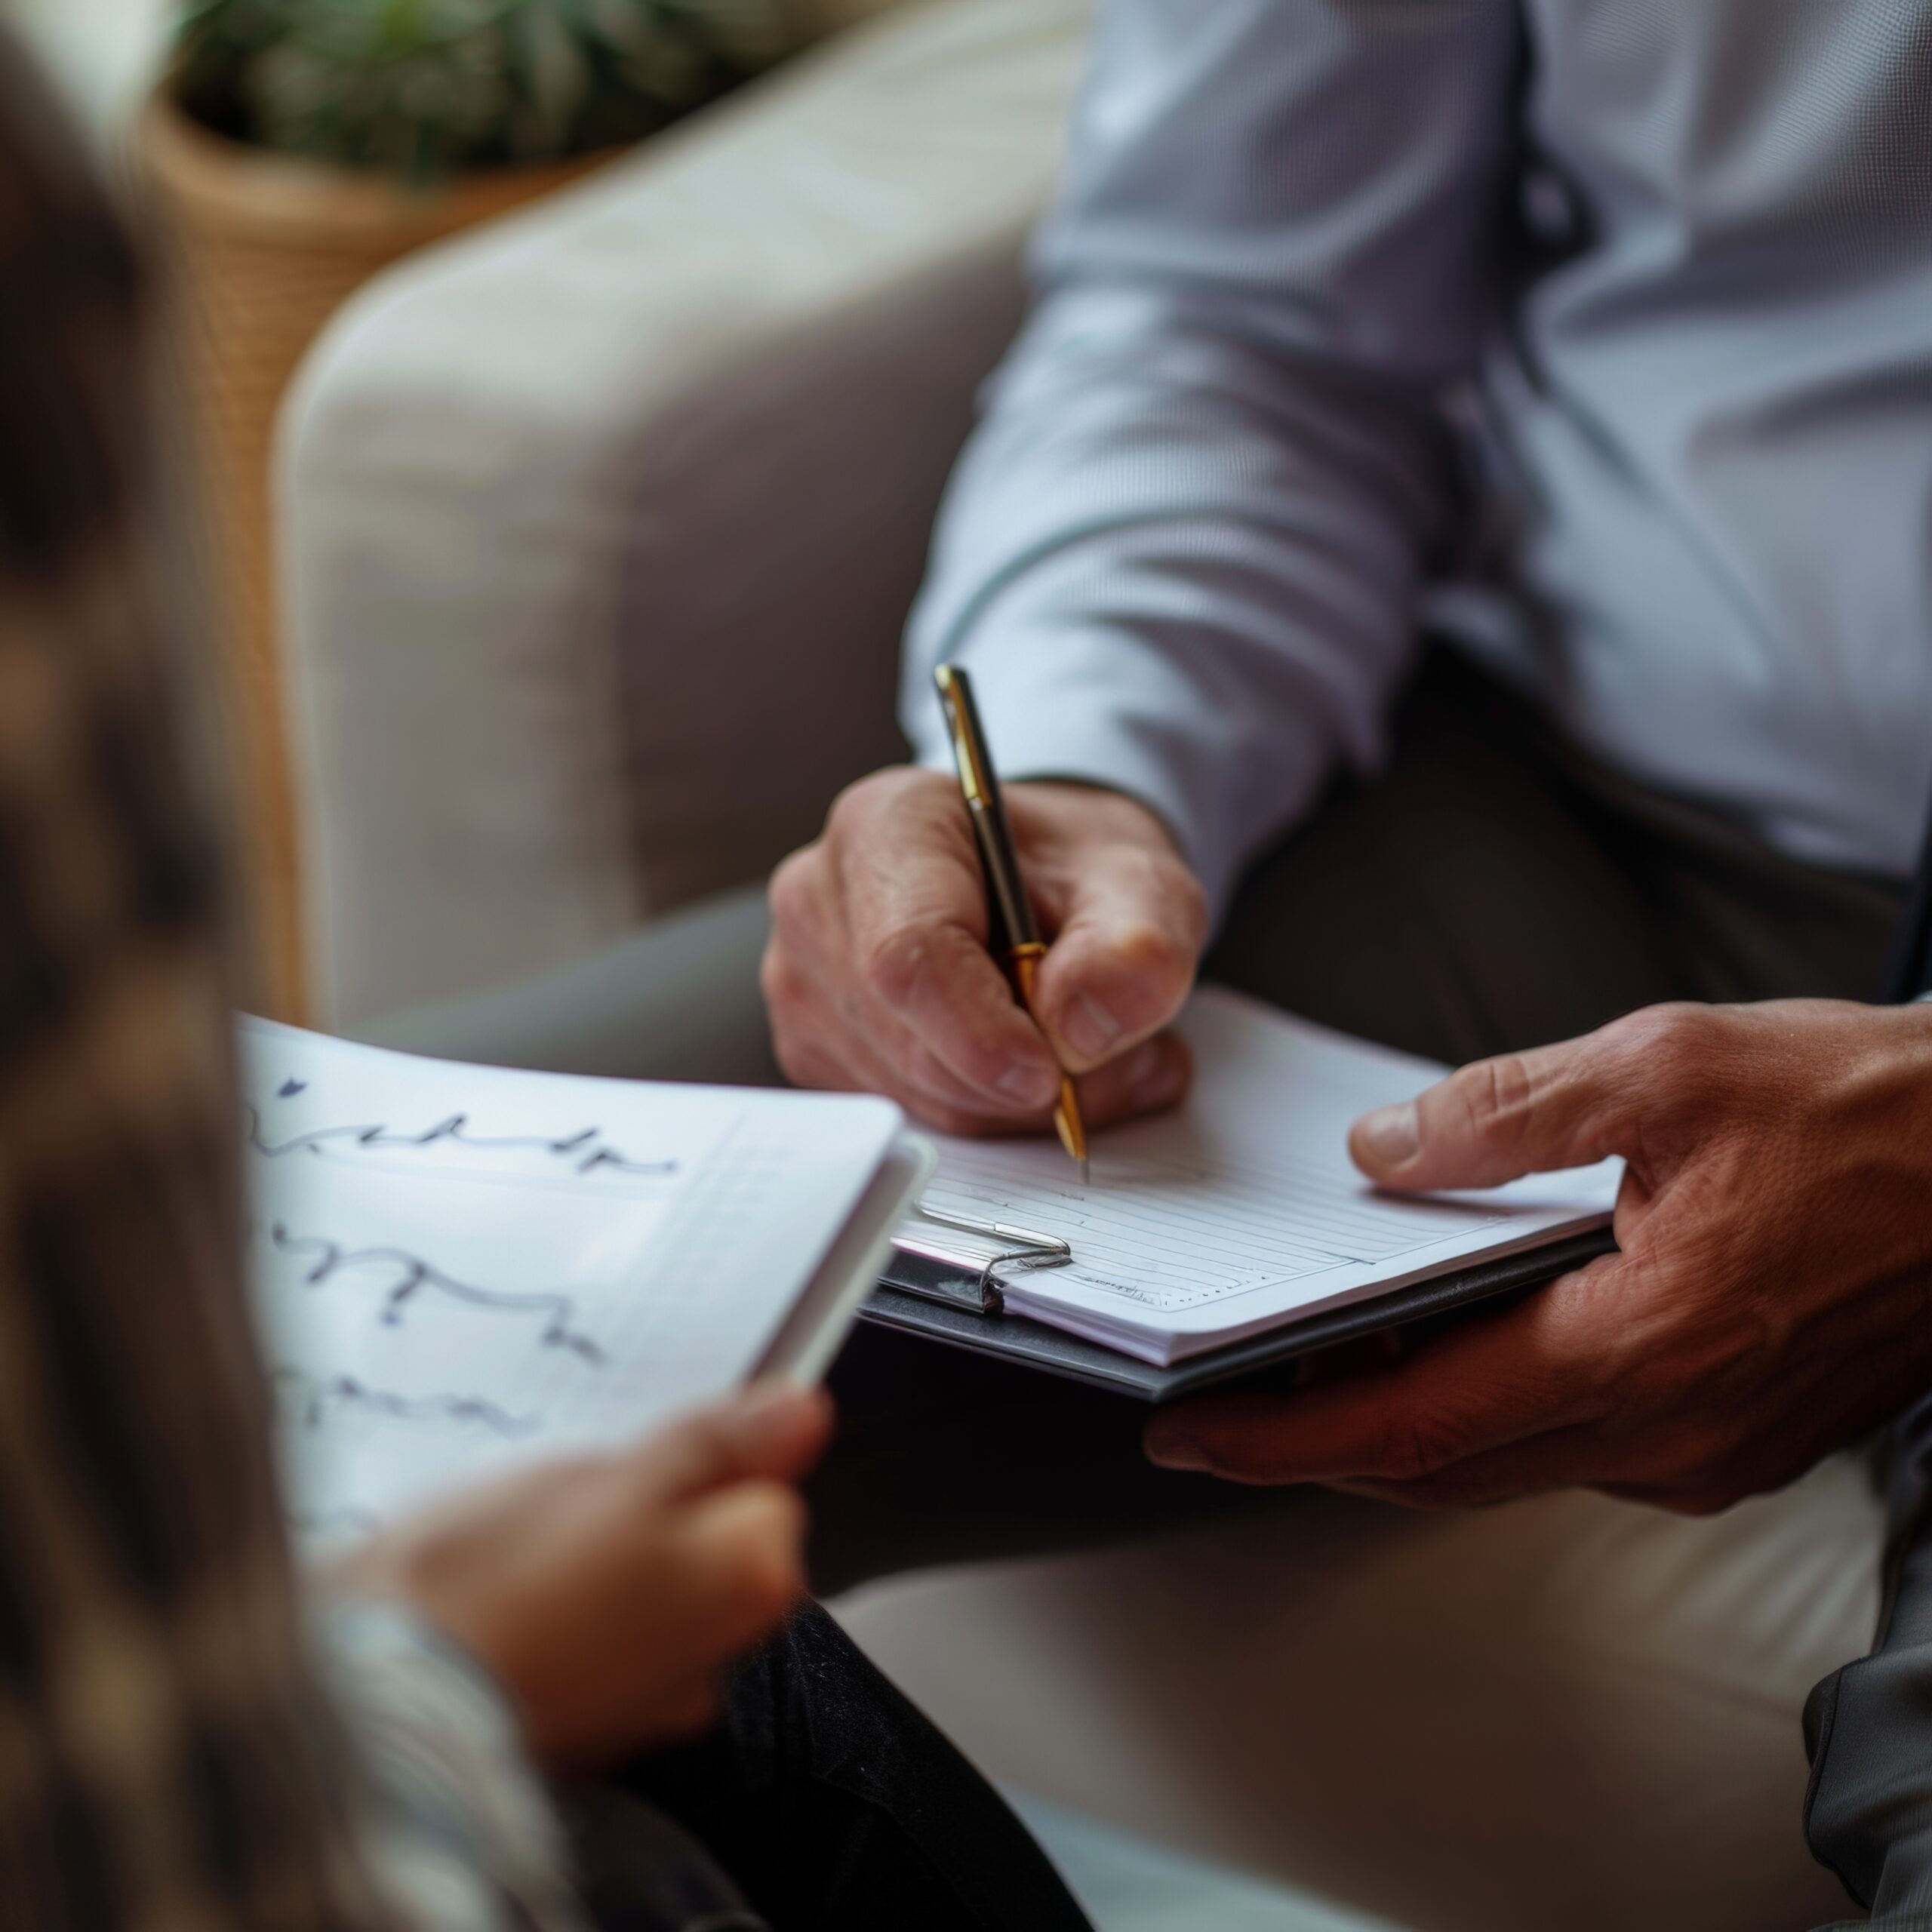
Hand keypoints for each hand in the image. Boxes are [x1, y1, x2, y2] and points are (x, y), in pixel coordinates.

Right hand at [329, 1383, 831, 1767]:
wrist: (377, 1705)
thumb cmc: (493, 1587)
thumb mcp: (614, 1477)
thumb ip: (717, 1446)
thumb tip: (802, 1413)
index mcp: (748, 1581)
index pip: (767, 1485)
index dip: (701, 1457)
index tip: (642, 1449)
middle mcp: (717, 1654)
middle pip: (710, 1538)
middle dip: (653, 1504)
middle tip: (571, 1491)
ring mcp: (649, 1697)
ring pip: (648, 1584)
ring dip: (602, 1556)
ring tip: (521, 1540)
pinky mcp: (582, 1720)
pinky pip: (593, 1635)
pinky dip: (562, 1608)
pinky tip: (504, 1592)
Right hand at [764, 768, 1205, 1135]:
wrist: (1040, 883)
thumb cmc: (1072, 871)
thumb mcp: (1143, 885)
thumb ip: (1133, 949)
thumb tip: (1080, 1030)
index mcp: (885, 827)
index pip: (908, 956)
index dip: (981, 1034)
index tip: (1052, 1074)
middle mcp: (820, 899)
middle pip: (910, 1038)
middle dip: (1020, 1077)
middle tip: (1123, 1057)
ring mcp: (806, 977)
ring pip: (913, 1091)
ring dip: (1014, 1101)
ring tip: (1090, 1049)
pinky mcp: (815, 1044)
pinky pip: (904, 1110)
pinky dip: (984, 1109)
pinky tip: (1025, 1060)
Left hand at [1147, 1000, 1931, 1513]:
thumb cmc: (1868, 1113)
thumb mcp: (1667, 1066)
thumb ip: (1504, 1113)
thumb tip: (1385, 1153)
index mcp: (1641, 1349)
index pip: (1414, 1424)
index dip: (1284, 1438)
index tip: (1190, 1434)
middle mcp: (1671, 1430)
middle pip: (1444, 1466)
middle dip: (1315, 1447)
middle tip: (1216, 1413)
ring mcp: (1709, 1446)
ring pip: (1507, 1464)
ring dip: (1400, 1431)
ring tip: (1305, 1376)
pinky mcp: (1737, 1432)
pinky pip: (1574, 1445)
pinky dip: (1488, 1413)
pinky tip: (1446, 1352)